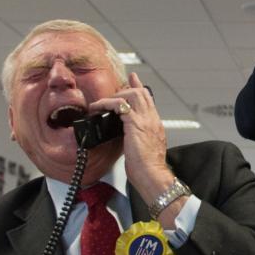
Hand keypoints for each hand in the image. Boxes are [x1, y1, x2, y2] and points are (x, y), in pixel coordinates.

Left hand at [89, 73, 182, 224]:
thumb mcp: (145, 149)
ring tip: (102, 104)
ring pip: (132, 94)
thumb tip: (128, 136)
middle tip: (111, 91)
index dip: (140, 88)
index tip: (134, 79)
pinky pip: (119, 105)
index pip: (149, 101)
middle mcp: (152, 120)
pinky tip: (98, 108)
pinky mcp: (135, 124)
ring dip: (115, 96)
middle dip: (126, 88)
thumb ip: (139, 138)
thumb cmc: (148, 169)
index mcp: (156, 125)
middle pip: (141, 93)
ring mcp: (145, 120)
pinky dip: (107, 104)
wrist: (153, 175)